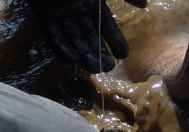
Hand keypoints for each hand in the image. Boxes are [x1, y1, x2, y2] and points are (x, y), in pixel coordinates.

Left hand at [29, 0, 146, 72]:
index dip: (116, 41)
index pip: (108, 27)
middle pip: (90, 37)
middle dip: (99, 53)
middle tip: (107, 67)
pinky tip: (72, 58)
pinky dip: (61, 47)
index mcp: (94, 4)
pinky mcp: (44, 15)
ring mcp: (61, 14)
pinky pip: (52, 35)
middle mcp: (79, 11)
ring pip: (73, 38)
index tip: (123, 55)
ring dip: (82, 54)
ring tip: (93, 67)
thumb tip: (145, 5)